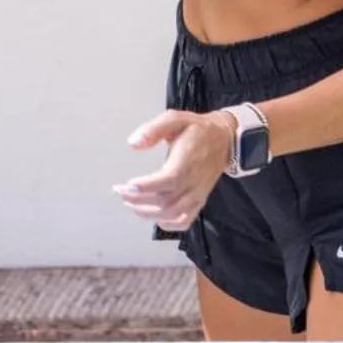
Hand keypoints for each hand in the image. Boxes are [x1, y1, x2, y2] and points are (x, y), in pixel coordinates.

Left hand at [115, 109, 233, 231]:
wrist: (224, 139)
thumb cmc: (197, 129)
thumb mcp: (175, 118)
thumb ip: (153, 129)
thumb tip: (133, 144)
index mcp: (187, 161)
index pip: (167, 180)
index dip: (146, 187)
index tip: (126, 186)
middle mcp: (194, 182)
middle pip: (165, 200)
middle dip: (138, 200)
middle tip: (119, 192)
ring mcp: (198, 194)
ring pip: (172, 213)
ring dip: (147, 212)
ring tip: (129, 203)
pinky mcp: (200, 201)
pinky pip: (185, 220)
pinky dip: (168, 225)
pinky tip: (154, 218)